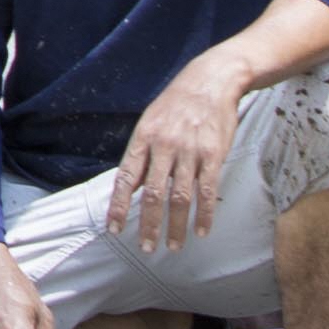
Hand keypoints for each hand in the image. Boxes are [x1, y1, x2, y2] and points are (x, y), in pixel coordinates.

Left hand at [108, 53, 244, 255]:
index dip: (119, 206)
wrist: (211, 80)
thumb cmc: (176, 104)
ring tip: (172, 246)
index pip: (126, 179)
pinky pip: (208, 191)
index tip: (115, 229)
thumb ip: (141, 156)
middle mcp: (164, 146)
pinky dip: (204, 214)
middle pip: (153, 194)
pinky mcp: (213, 155)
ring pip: (180, 197)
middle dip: (148, 224)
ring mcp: (190, 151)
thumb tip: (132, 187)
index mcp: (143, 138)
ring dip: (175, 226)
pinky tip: (202, 231)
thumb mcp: (150, 122)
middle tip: (146, 247)